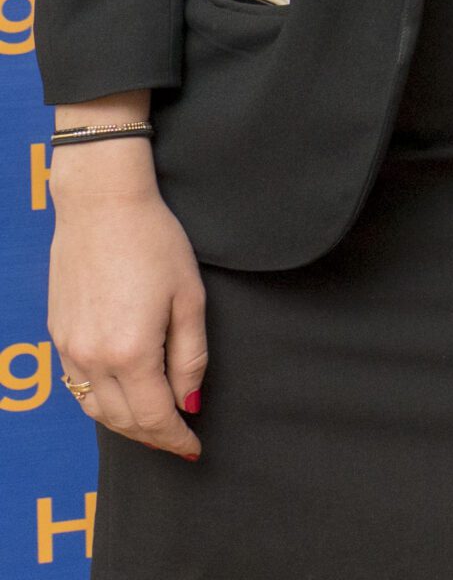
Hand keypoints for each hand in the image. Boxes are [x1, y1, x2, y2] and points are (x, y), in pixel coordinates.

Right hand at [49, 137, 206, 459]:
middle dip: (152, 436)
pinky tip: (122, 396)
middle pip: (122, 420)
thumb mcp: (189, 297)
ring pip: (95, 409)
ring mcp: (68, 348)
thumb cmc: (155, 243)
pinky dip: (101, 401)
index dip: (175, 436)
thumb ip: (190, 355)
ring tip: (155, 424)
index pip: (154, 416)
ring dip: (125, 424)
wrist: (102, 206)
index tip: (194, 447)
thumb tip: (190, 401)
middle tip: (179, 441)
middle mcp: (92, 358)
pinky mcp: (57, 335)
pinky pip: (78, 386)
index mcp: (131, 351)